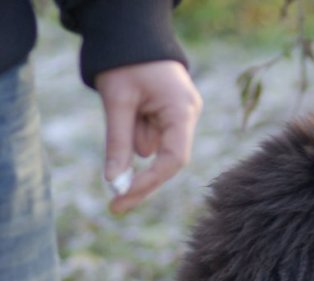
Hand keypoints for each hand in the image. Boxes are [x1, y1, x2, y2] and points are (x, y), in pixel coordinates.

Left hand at [95, 61, 202, 213]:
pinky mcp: (171, 116)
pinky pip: (152, 137)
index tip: (123, 198)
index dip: (150, 182)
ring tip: (124, 103)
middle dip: (141, 181)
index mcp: (182, 110)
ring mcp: (182, 117)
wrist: (133, 30)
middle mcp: (188, 116)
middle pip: (168, 162)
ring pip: (155, 149)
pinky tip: (131, 105)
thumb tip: (114, 182)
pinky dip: (136, 134)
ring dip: (133, 143)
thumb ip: (118, 142)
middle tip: (115, 205)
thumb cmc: (126, 59)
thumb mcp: (117, 99)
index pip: (173, 159)